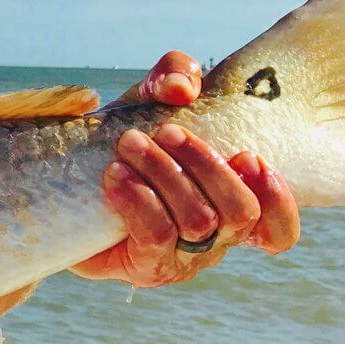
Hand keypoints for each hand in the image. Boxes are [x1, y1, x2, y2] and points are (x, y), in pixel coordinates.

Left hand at [71, 52, 300, 286]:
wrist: (65, 183)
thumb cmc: (126, 139)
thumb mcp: (152, 99)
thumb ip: (174, 76)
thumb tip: (183, 87)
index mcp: (231, 205)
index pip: (280, 229)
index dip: (278, 199)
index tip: (248, 156)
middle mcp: (216, 238)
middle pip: (241, 212)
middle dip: (206, 165)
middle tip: (167, 131)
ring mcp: (183, 258)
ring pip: (198, 221)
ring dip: (165, 175)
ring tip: (130, 144)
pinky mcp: (146, 267)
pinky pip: (156, 235)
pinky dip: (138, 199)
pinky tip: (115, 176)